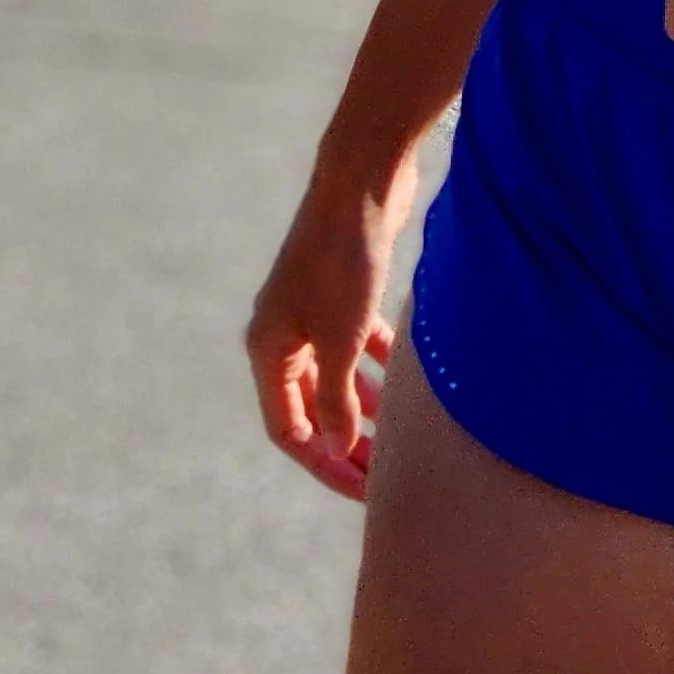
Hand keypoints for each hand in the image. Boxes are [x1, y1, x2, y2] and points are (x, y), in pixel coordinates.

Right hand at [245, 153, 415, 500]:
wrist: (363, 181)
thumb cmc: (345, 259)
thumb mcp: (341, 338)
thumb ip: (337, 398)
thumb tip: (337, 448)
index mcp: (269, 349)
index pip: (288, 428)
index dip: (324, 463)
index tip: (364, 492)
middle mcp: (283, 333)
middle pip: (312, 408)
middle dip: (346, 443)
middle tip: (384, 479)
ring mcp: (311, 312)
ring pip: (336, 378)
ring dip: (364, 409)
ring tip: (400, 440)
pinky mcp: (341, 293)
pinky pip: (354, 347)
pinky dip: (375, 368)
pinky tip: (404, 385)